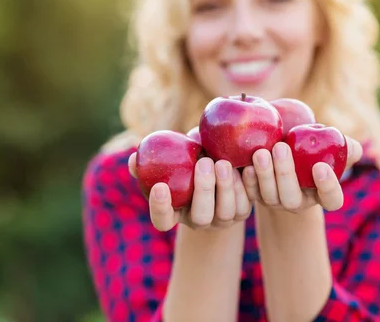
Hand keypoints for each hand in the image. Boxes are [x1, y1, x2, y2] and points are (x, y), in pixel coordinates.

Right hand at [128, 154, 252, 231]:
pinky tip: (245, 167)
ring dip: (225, 187)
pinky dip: (245, 186)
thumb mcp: (171, 158)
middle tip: (203, 163)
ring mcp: (221, 220)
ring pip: (225, 212)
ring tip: (223, 162)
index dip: (159, 209)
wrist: (218, 163)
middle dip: (203, 191)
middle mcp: (198, 221)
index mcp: (175, 213)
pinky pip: (244, 204)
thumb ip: (152, 160)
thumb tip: (134, 158)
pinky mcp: (241, 212)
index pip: (162, 220)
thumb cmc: (186, 160)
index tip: (159, 187)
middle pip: (200, 217)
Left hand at [241, 136, 362, 212]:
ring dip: (265, 175)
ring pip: (270, 196)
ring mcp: (276, 201)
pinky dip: (248, 180)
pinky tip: (246, 165)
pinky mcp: (257, 196)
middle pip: (292, 199)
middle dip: (285, 174)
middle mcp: (299, 202)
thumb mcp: (331, 146)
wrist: (283, 146)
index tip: (321, 167)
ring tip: (261, 152)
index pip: (331, 199)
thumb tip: (352, 148)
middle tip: (281, 148)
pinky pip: (250, 193)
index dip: (328, 187)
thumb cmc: (313, 147)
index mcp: (322, 193)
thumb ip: (346, 147)